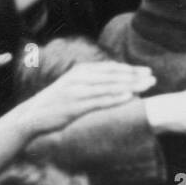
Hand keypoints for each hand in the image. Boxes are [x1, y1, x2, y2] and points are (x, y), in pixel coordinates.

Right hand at [14, 61, 155, 135]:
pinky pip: (99, 101)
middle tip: (153, 77)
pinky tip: (128, 98)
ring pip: (109, 87)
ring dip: (130, 86)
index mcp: (80, 71)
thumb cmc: (56, 103)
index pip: (110, 67)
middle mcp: (79, 77)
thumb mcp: (73, 86)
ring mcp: (77, 91)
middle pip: (113, 75)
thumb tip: (111, 82)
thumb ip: (90, 82)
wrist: (32, 117)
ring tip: (146, 87)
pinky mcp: (74, 106)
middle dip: (135, 76)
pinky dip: (115, 98)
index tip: (146, 71)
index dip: (129, 69)